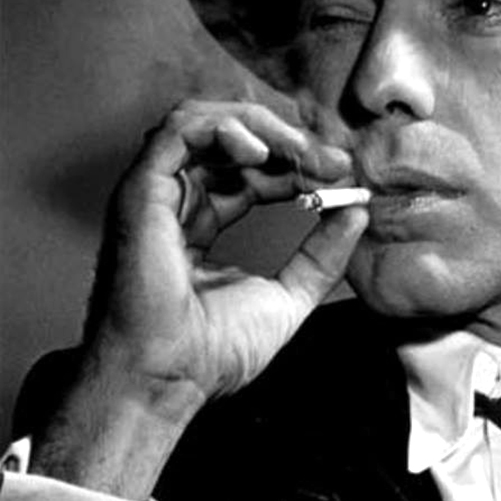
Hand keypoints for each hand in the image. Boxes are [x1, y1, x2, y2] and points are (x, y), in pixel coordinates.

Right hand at [30, 100, 366, 497]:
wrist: (169, 378)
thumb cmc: (214, 352)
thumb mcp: (289, 296)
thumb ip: (321, 254)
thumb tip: (357, 212)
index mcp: (203, 223)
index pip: (255, 173)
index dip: (299, 166)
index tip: (342, 176)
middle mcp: (178, 202)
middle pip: (234, 142)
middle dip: (290, 143)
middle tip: (334, 162)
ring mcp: (157, 193)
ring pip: (205, 122)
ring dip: (261, 127)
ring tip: (301, 151)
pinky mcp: (142, 190)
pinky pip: (179, 130)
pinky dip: (224, 127)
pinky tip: (262, 152)